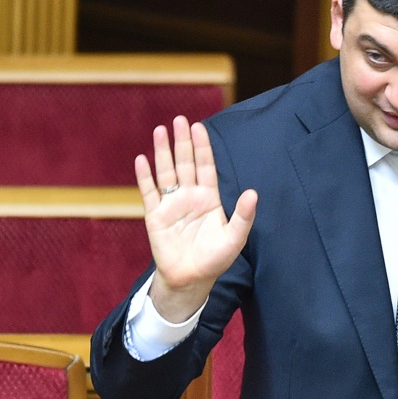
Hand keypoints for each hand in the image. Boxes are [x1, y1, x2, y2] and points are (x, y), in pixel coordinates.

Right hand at [135, 115, 256, 321]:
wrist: (191, 278)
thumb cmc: (215, 258)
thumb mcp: (235, 237)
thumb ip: (244, 215)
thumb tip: (254, 193)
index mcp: (209, 197)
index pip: (206, 166)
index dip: (203, 147)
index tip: (199, 127)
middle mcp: (189, 196)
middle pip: (185, 163)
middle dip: (183, 142)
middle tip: (180, 119)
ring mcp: (171, 204)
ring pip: (166, 172)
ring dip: (162, 152)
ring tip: (160, 130)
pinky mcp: (155, 216)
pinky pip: (148, 192)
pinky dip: (144, 177)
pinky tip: (141, 160)